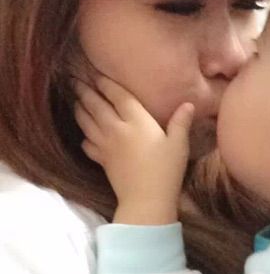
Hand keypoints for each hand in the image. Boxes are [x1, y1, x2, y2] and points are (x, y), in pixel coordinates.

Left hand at [73, 75, 193, 224]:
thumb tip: (189, 104)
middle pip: (96, 106)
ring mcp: (106, 145)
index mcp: (136, 120)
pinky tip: (85, 136)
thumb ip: (181, 122)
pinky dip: (84, 138)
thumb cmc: (166, 169)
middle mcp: (117, 128)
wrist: (146, 200)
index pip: (118, 96)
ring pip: (87, 123)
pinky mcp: (101, 160)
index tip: (97, 74)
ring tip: (76, 101)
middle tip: (76, 81)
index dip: (106, 84)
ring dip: (80, 110)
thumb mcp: (178, 144)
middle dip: (86, 92)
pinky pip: (87, 145)